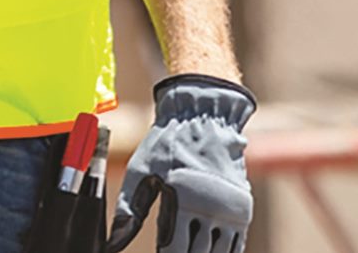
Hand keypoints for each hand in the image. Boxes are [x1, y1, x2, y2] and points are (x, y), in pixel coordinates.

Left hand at [106, 74, 254, 252]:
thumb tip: (114, 241)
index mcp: (185, 199)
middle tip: (170, 248)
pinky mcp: (243, 210)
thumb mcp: (141, 169)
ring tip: (186, 247)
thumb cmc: (167, 142)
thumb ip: (128, 208)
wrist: (203, 117)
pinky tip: (206, 250)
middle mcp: (212, 208)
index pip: (176, 249)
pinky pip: (235, 247)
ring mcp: (231, 211)